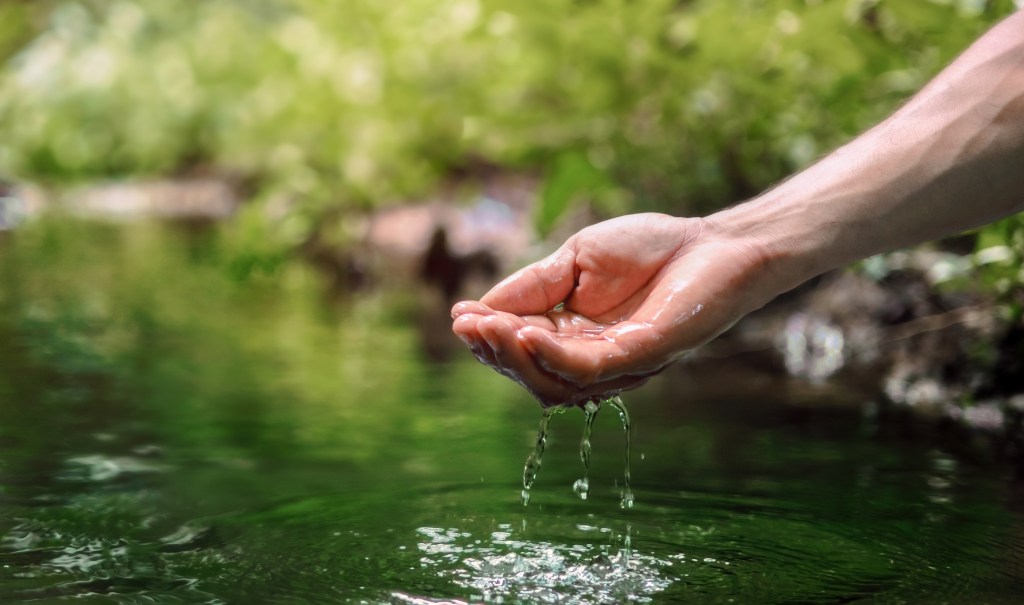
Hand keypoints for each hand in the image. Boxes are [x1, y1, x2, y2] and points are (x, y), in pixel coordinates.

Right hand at [451, 213, 770, 406]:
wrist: (713, 241)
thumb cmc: (651, 248)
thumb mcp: (575, 259)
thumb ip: (532, 285)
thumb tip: (475, 308)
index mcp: (574, 336)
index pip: (521, 348)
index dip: (488, 337)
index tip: (459, 317)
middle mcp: (593, 359)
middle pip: (532, 375)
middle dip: (495, 353)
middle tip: (469, 328)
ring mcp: (619, 364)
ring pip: (555, 383)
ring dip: (517, 359)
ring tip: (490, 330)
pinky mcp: (644, 356)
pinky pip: (590, 369)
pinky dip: (554, 356)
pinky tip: (528, 333)